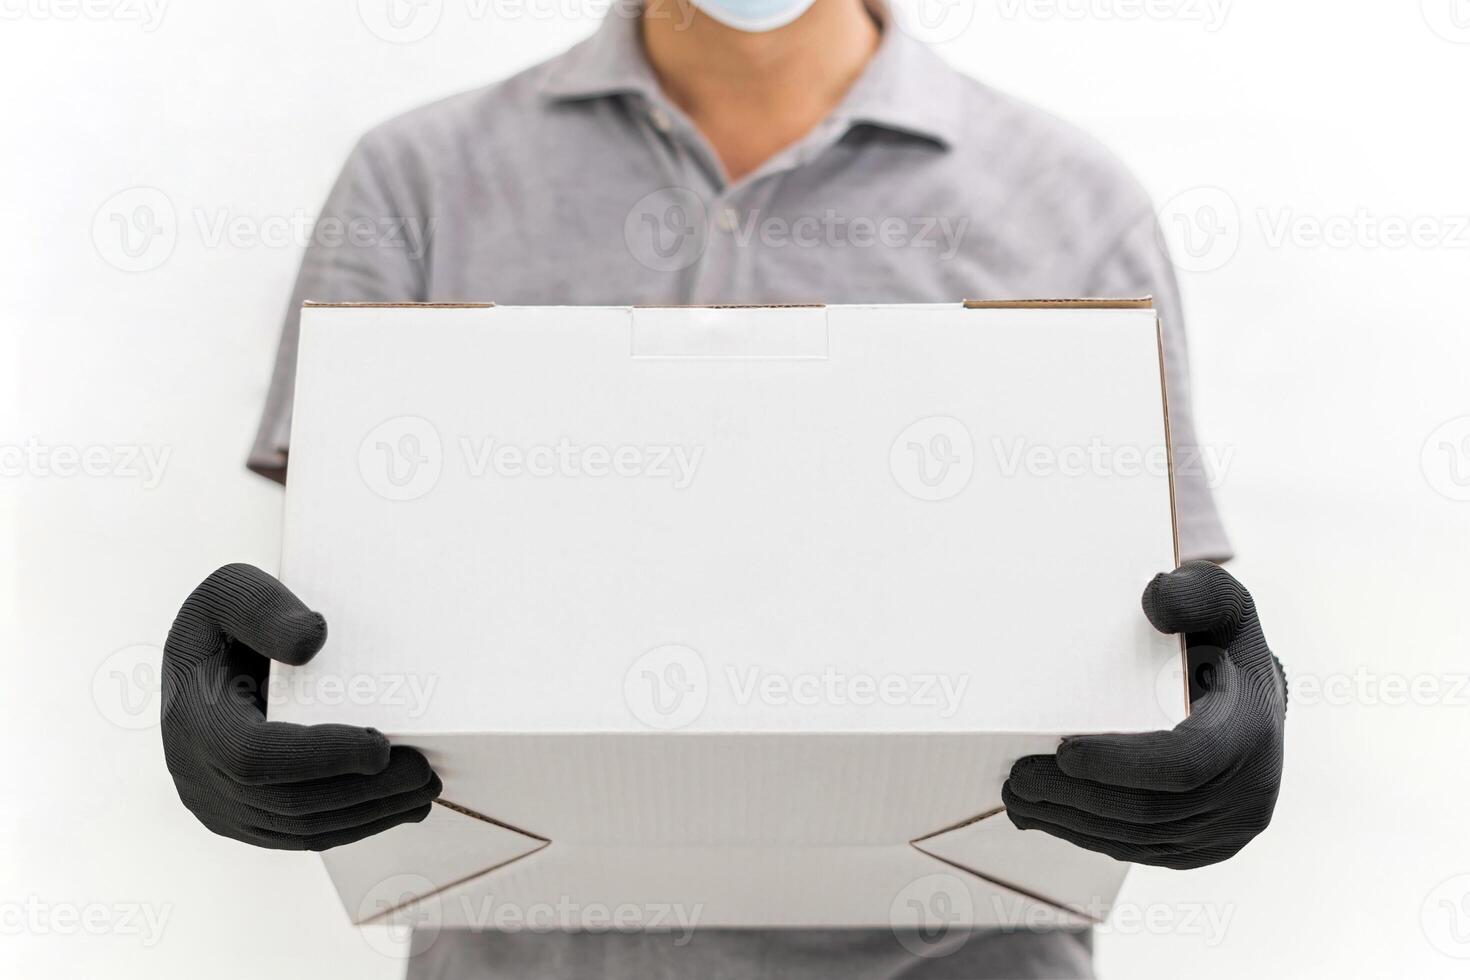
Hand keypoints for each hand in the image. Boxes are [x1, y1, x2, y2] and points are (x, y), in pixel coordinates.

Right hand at [161, 564, 440, 849]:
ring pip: (298, 828)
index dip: (319, 756)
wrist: (207, 659)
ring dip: (369, 815)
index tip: (380, 745)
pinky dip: (353, 825)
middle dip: (362, 792)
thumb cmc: (227, 619)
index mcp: (192, 717)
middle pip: (286, 801)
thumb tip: (311, 641)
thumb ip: (264, 609)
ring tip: (424, 792)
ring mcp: (218, 804)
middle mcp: (197, 773)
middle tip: (425, 773)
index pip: (253, 756)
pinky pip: (298, 835)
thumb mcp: (233, 590)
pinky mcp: (243, 819)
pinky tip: (397, 808)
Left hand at [1003, 561, 1285, 869]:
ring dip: (1072, 823)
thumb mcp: (1217, 601)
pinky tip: (1048, 816)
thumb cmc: (1221, 642)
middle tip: (1016, 779)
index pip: (1183, 765)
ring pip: (1140, 839)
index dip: (1119, 765)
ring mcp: (1229, 831)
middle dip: (1076, 798)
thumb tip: (1154, 603)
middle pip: (1150, 812)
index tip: (1063, 750)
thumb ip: (1193, 592)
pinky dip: (1090, 835)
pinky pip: (1143, 852)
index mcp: (1251, 733)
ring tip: (1017, 798)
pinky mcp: (1205, 850)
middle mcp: (1250, 793)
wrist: (1250, 696)